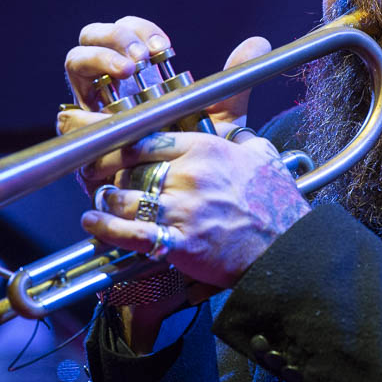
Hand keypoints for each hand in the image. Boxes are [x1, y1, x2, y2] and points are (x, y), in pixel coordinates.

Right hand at [59, 15, 270, 191]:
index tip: (164, 49)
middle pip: (88, 42)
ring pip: (74, 70)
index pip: (122, 34)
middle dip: (112, 41)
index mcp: (133, 77)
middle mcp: (106, 90)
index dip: (136, 31)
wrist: (184, 207)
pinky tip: (114, 118)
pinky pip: (71, 121)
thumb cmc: (194, 161)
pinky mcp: (82, 144)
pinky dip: (89, 114)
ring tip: (127, 73)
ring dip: (98, 63)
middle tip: (140, 59)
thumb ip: (233, 85)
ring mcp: (90, 114)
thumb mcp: (218, 122)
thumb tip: (258, 42)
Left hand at [77, 129, 311, 287]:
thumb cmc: (276, 204)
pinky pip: (133, 233)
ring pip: (126, 197)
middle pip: (130, 166)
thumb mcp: (261, 156)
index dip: (120, 143)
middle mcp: (190, 174)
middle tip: (92, 173)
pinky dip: (107, 228)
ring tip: (100, 201)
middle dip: (106, 170)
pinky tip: (94, 222)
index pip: (147, 137)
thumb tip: (234, 131)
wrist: (288, 250)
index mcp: (205, 149)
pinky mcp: (181, 242)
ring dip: (107, 200)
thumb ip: (239, 138)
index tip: (107, 146)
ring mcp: (184, 209)